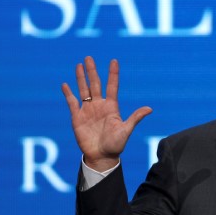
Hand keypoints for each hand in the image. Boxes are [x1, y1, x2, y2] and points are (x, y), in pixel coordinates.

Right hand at [61, 56, 151, 170]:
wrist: (101, 156)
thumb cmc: (116, 144)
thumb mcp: (126, 130)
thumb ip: (135, 118)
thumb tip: (150, 108)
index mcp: (112, 107)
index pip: (112, 86)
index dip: (113, 74)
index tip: (114, 61)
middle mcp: (99, 106)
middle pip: (95, 84)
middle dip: (92, 71)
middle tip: (89, 57)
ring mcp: (88, 110)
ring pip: (83, 90)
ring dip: (80, 78)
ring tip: (79, 65)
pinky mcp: (77, 117)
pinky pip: (72, 103)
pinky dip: (68, 94)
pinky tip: (65, 85)